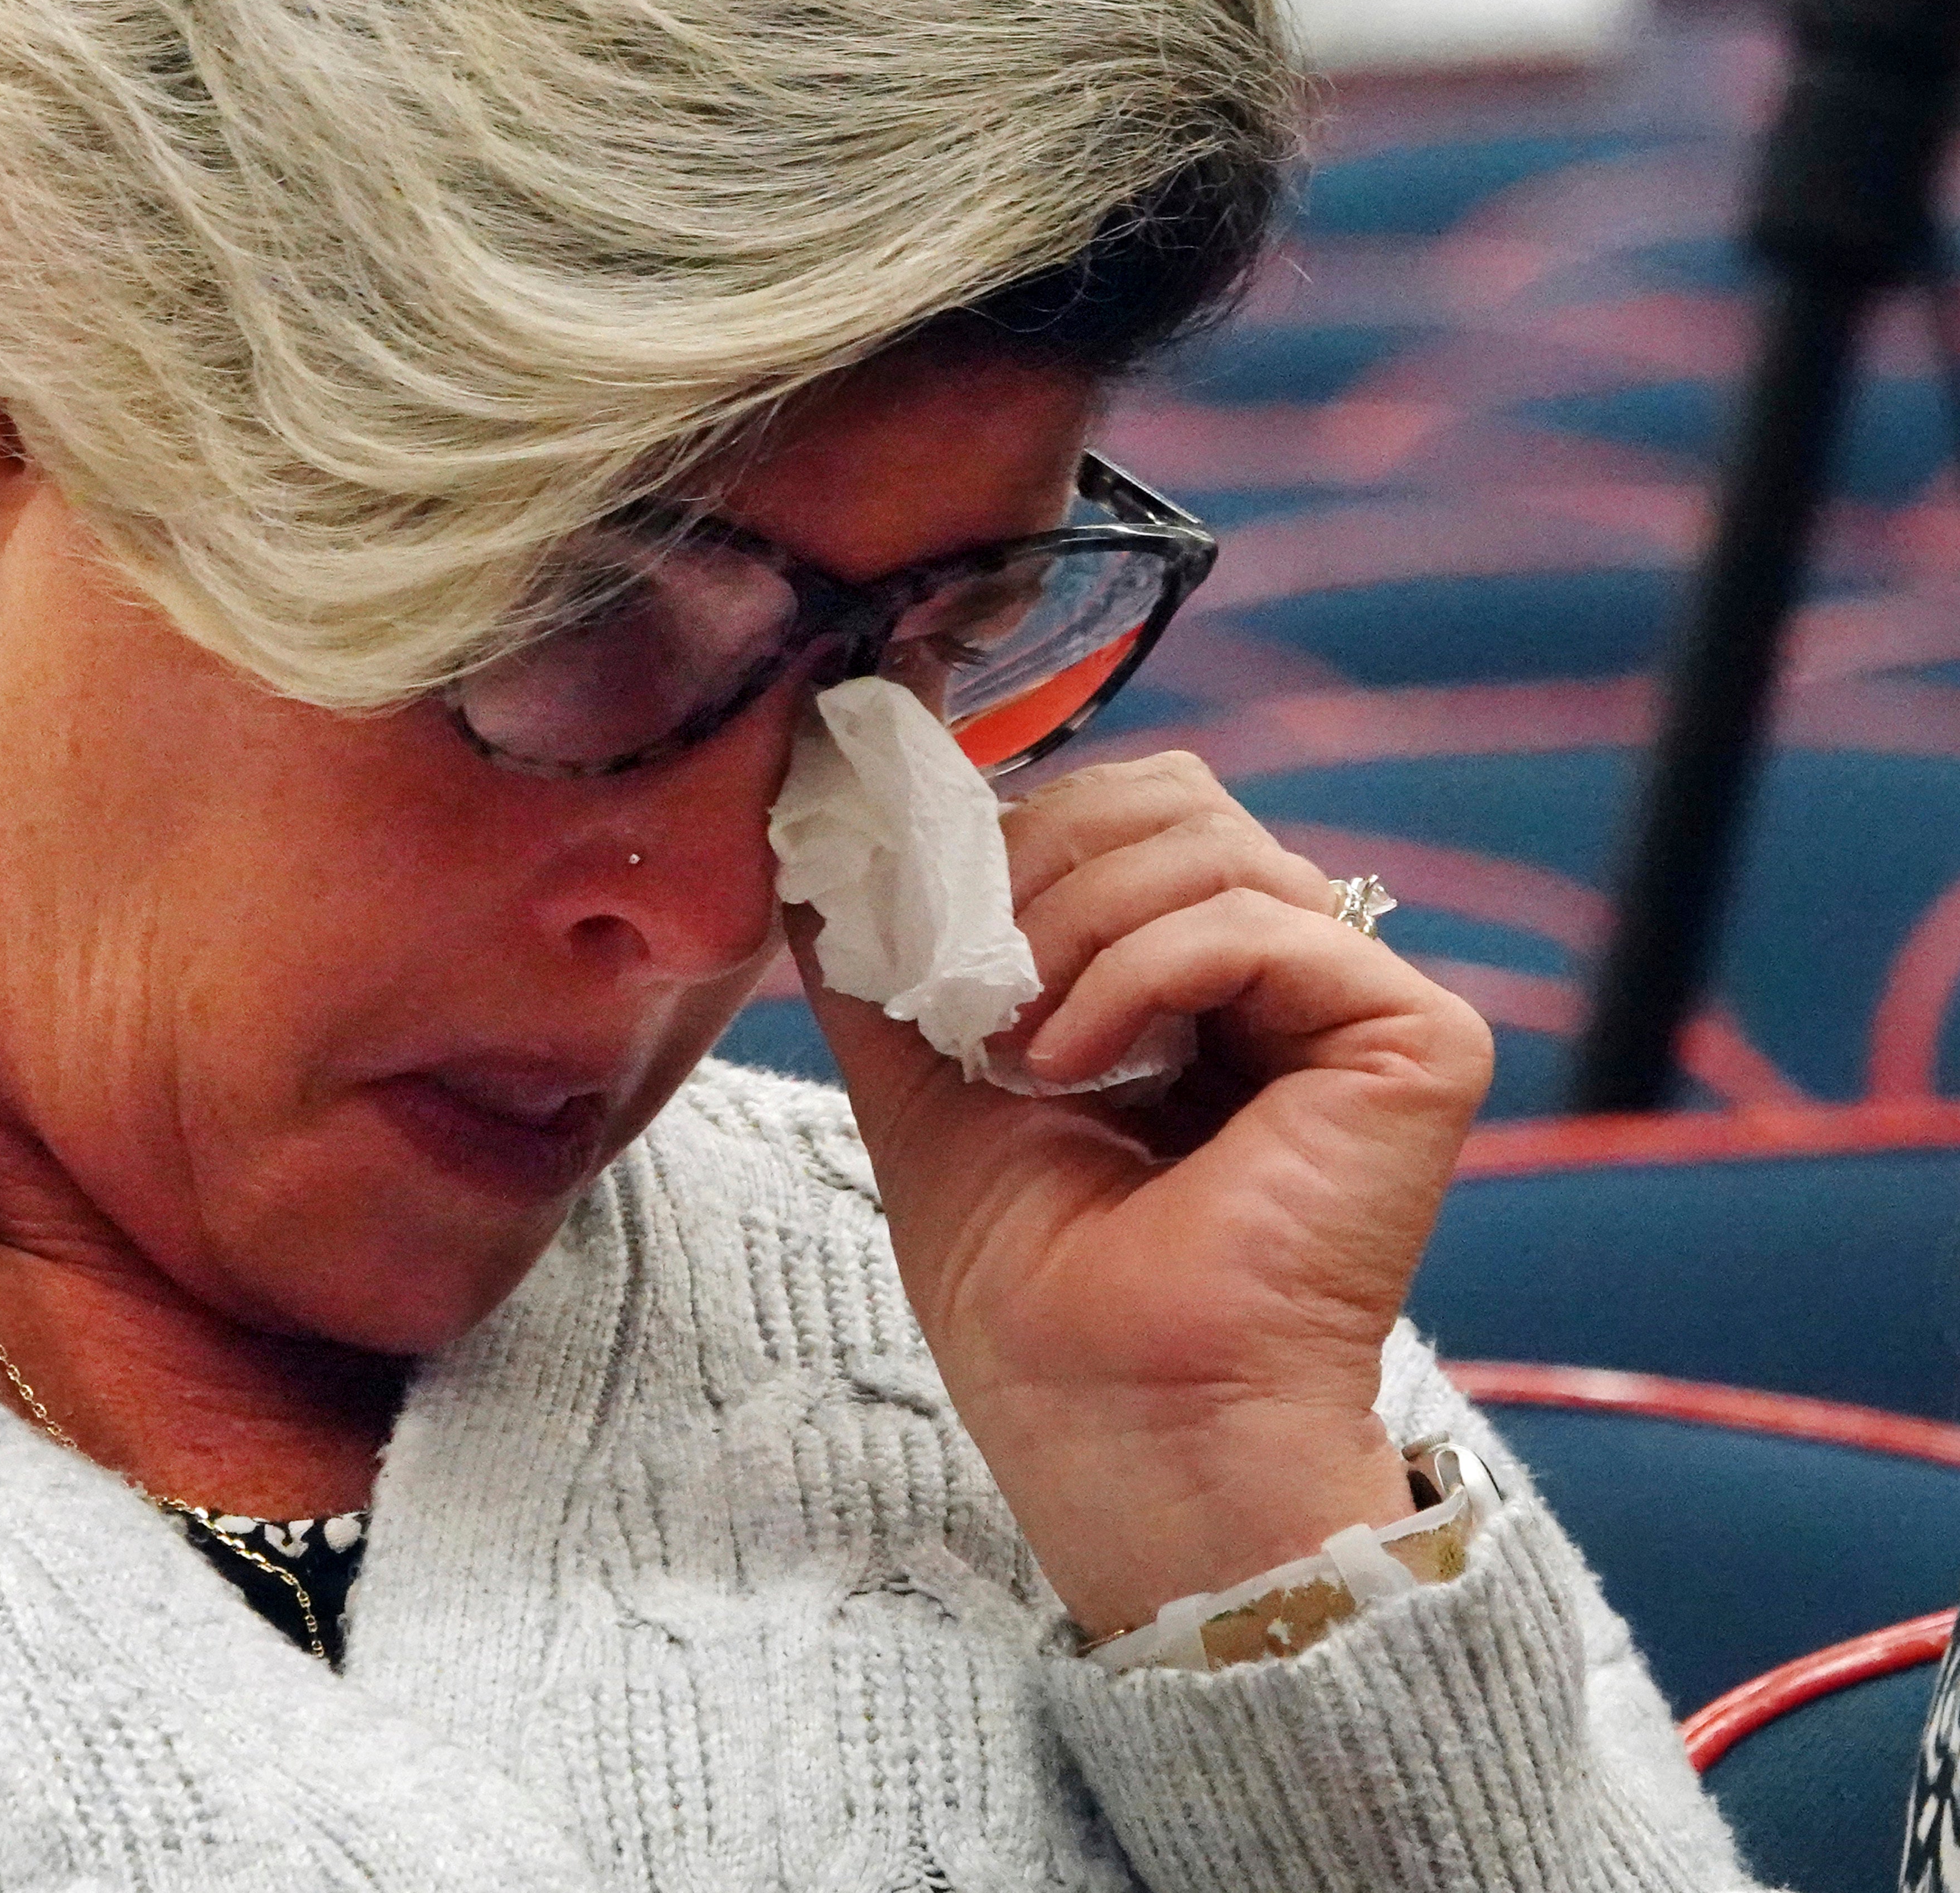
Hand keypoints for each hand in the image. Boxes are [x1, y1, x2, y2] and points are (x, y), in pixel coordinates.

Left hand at [797, 750, 1493, 1639]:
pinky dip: (1139, 972)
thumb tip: (816, 824)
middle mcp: (1288, 978)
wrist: (1119, 1433)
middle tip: (969, 990)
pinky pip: (1258, 920)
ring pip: (1205, 842)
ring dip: (1070, 925)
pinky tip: (1075, 1064)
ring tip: (1017, 1048)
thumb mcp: (921, 1080)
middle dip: (1034, 868)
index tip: (920, 932)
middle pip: (1170, 799)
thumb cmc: (1033, 1298)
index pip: (1117, 814)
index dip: (1009, 840)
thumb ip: (881, 954)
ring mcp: (1359, 1004)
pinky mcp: (1416, 1043)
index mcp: (1191, 980)